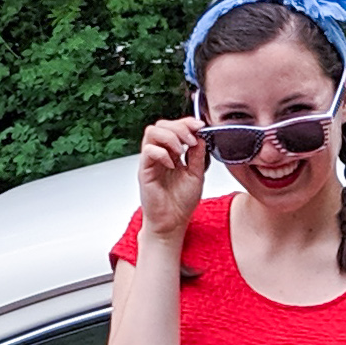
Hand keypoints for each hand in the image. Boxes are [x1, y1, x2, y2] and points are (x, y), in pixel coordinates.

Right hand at [136, 114, 207, 244]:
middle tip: (191, 140)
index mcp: (172, 153)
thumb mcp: (197, 175)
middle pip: (161, 125)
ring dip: (170, 137)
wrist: (172, 223)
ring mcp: (151, 161)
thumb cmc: (181, 202)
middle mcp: (160, 154)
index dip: (186, 122)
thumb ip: (198, 156)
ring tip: (182, 151)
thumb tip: (201, 137)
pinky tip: (172, 164)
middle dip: (179, 127)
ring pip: (151, 132)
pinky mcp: (145, 171)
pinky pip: (148, 151)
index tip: (200, 126)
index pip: (174, 127)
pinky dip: (162, 153)